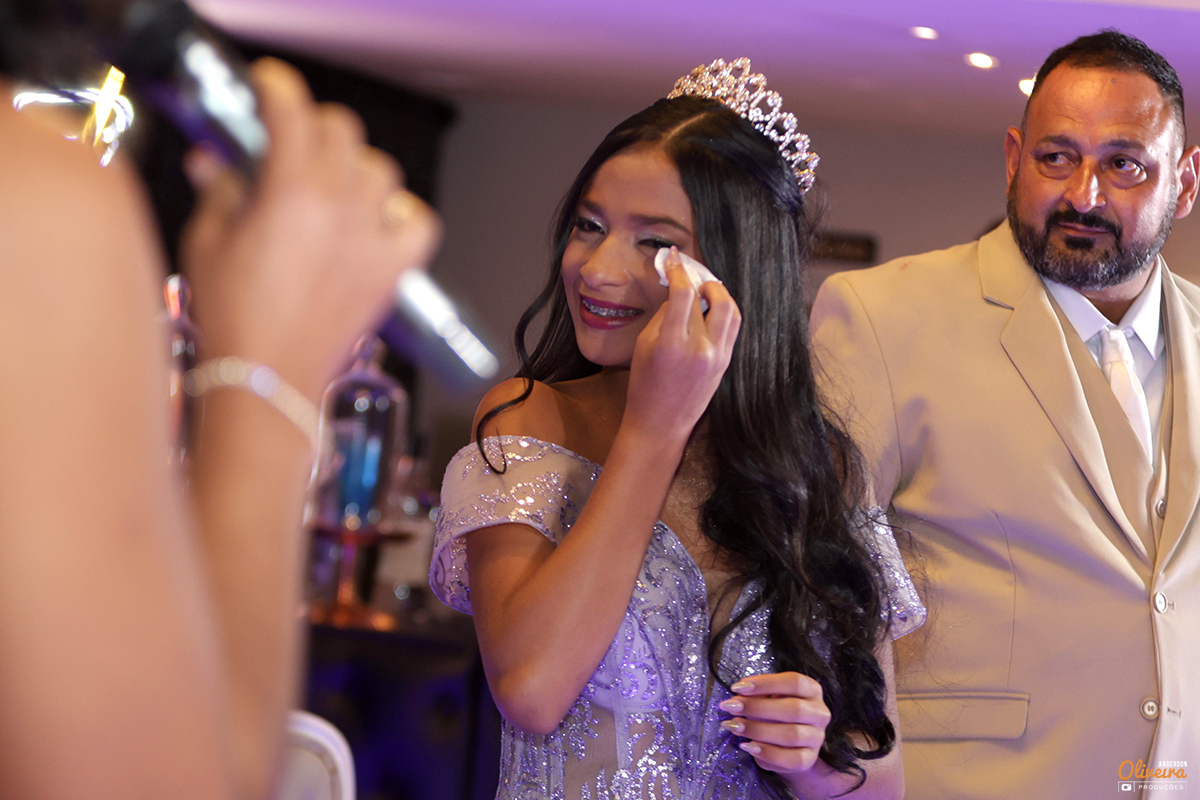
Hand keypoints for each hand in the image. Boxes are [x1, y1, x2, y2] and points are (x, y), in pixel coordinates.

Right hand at [180, 58, 440, 399]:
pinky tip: (377, 222)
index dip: (278, 91)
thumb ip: (221, 190)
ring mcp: (372, 238)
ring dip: (354, 167)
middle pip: (342, 131)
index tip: (270, 88)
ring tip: (330, 185)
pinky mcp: (392, 270)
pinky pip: (420, 221)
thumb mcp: (207, 241)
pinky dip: (404, 214)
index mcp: (290, 192)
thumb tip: (221, 163)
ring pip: (381, 170)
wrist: (268, 378)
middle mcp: (340, 208)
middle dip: (314, 125)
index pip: (292, 113)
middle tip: (292, 140)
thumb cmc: (234, 317)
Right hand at [623, 247, 739, 438]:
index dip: (678, 269)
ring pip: (730, 309)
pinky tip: (710, 308)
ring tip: (703, 289)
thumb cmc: (645, 385)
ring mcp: (718, 356)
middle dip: (700, 278)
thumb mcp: (644, 344)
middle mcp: (701, 348)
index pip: (684, 293)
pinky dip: (723, 310)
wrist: (661, 422)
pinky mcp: (726, 362)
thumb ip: (665, 315)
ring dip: (718, 292)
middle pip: (711, 296)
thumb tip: (678, 291)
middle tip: (689, 273)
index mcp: (673, 343)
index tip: (672, 258)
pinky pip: (732, 326)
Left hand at [718, 671, 831, 777]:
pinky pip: (790, 759)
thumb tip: (737, 698)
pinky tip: (748, 746)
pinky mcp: (809, 759)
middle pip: (794, 709)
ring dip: (758, 730)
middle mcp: (819, 712)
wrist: (789, 747)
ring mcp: (816, 737)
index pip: (794, 682)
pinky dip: (767, 753)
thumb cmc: (776, 715)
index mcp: (812, 690)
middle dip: (758, 708)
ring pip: (791, 735)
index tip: (738, 687)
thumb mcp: (769, 699)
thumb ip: (756, 695)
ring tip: (734, 726)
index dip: (766, 683)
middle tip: (732, 707)